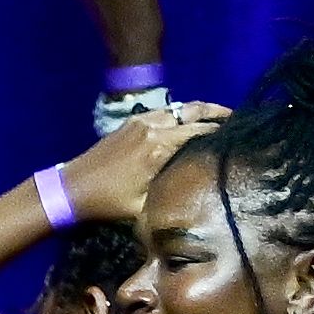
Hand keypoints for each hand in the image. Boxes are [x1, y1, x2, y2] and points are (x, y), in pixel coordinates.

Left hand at [54, 96, 226, 221]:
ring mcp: (140, 120)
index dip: (223, 131)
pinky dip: (180, 113)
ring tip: (218, 118)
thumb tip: (201, 196)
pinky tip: (187, 123)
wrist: (70, 188)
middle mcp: (153, 126)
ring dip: (199, 110)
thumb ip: (173, 195)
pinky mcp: (130, 121)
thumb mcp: (144, 206)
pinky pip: (163, 111)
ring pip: (179, 107)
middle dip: (218, 112)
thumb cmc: (108, 201)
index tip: (242, 133)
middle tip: (238, 118)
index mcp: (160, 145)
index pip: (202, 130)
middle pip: (194, 111)